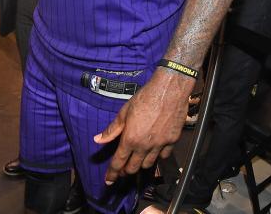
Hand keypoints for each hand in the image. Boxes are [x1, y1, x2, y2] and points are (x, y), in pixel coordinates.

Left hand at [93, 69, 193, 183]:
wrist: (169, 91)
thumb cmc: (145, 98)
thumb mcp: (124, 112)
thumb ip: (112, 129)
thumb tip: (98, 139)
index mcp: (131, 138)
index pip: (119, 161)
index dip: (112, 173)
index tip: (109, 180)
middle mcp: (145, 145)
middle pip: (134, 167)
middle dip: (125, 171)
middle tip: (121, 170)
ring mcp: (160, 145)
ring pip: (149, 164)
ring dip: (141, 165)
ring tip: (136, 162)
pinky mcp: (172, 141)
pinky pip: (164, 156)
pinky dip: (157, 157)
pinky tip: (154, 153)